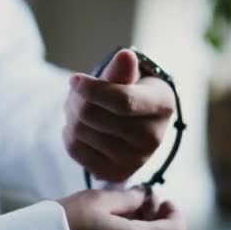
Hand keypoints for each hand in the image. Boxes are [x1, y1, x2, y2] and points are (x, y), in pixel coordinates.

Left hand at [63, 49, 174, 181]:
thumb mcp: (129, 76)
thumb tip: (125, 56)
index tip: (74, 79)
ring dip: (71, 115)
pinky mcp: (115, 173)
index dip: (92, 89)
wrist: (134, 123)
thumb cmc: (130, 91)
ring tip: (80, 110)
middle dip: (77, 99)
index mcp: (162, 105)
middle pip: (93, 115)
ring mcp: (136, 160)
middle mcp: (154, 138)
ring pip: (80, 131)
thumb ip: (122, 70)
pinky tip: (80, 128)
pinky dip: (68, 134)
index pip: (121, 100)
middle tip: (77, 94)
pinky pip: (74, 149)